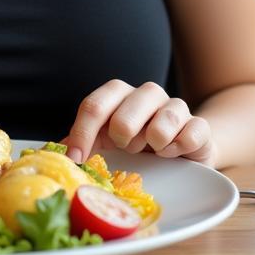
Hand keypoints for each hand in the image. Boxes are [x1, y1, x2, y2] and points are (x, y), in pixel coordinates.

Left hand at [61, 80, 215, 167]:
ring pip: (165, 115)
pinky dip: (180, 147)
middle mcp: (146, 95)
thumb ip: (83, 144)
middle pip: (127, 106)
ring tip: (152, 150)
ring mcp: (175, 107)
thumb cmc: (138, 148)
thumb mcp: (107, 146)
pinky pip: (192, 132)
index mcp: (118, 97)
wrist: (182, 155)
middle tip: (127, 148)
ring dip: (154, 139)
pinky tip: (172, 154)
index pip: (94, 105)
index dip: (82, 132)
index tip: (77, 158)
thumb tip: (55, 152)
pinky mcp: (199, 126)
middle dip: (123, 133)